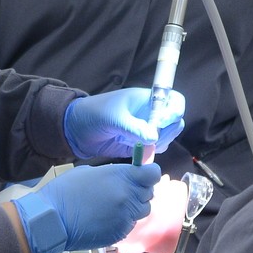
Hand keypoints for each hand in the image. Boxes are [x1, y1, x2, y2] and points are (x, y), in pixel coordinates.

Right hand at [14, 163, 161, 252]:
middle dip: (140, 191)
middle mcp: (129, 198)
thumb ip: (115, 174)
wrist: (53, 219)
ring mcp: (125, 218)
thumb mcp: (91, 172)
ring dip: (133, 207)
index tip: (143, 175)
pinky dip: (123, 221)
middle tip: (124, 191)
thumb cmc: (66, 191)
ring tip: (114, 206)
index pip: (153, 174)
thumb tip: (126, 177)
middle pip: (149, 194)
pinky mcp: (120, 234)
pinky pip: (129, 225)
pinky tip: (106, 218)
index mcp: (123, 178)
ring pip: (142, 212)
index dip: (149, 174)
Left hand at [64, 88, 185, 159]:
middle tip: (151, 138)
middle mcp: (150, 113)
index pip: (174, 100)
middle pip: (175, 120)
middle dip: (168, 130)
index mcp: (146, 99)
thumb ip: (133, 127)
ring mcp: (146, 128)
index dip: (173, 111)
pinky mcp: (141, 143)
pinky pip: (156, 148)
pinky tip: (140, 153)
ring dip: (161, 142)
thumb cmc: (94, 114)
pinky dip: (153, 152)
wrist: (77, 130)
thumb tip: (154, 138)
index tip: (160, 122)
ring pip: (167, 136)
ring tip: (142, 145)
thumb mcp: (113, 118)